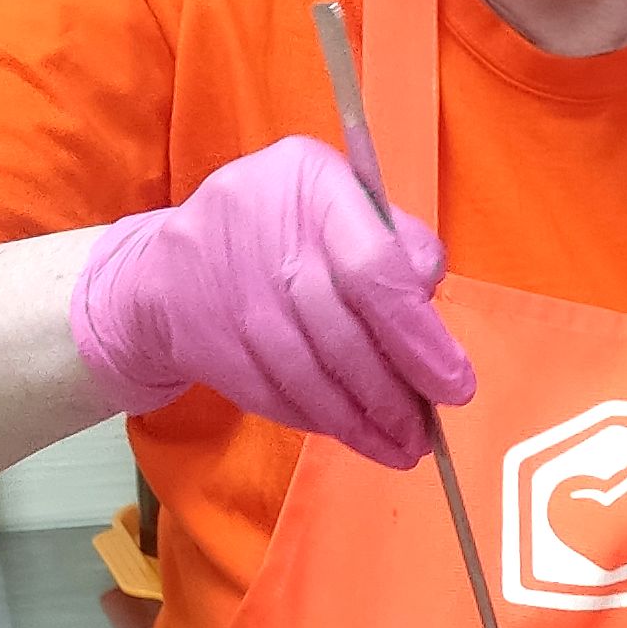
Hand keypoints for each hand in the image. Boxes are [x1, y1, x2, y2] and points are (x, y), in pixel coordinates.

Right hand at [68, 136, 473, 466]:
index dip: (419, 338)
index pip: (374, 269)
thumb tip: (430, 297)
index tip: (455, 385)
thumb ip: (396, 243)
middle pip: (341, 332)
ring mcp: (227, 289)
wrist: (171, 263)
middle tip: (427, 429)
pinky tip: (353, 432)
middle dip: (393, 394)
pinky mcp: (206, 341)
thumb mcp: (341, 204)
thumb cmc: (283, 231)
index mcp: (311, 181)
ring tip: (400, 446)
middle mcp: (263, 229)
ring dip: (361, 423)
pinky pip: (275, 395)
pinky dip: (320, 422)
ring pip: (307, 376)